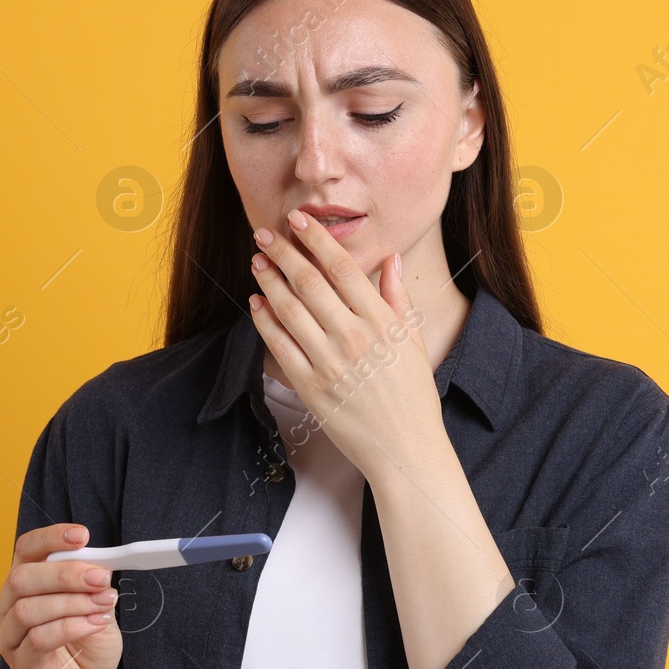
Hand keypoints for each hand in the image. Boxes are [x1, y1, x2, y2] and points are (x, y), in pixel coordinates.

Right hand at [0, 523, 120, 668]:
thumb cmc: (89, 645)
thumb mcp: (98, 604)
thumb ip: (93, 584)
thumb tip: (99, 564)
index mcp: (26, 584)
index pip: (26, 550)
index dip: (50, 538)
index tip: (82, 536)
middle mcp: (9, 608)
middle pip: (21, 577)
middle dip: (65, 574)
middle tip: (101, 578)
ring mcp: (10, 638)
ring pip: (27, 609)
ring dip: (72, 602)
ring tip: (104, 605)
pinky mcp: (21, 666)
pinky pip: (37, 639)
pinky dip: (71, 627)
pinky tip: (95, 625)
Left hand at [248, 209, 442, 477]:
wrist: (405, 449)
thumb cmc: (412, 395)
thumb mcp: (412, 341)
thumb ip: (397, 297)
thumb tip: (391, 259)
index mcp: (381, 322)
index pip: (342, 268)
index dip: (316, 240)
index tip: (298, 220)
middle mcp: (353, 337)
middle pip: (309, 282)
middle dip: (282, 252)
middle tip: (264, 233)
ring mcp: (329, 362)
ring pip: (289, 309)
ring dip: (268, 280)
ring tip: (257, 262)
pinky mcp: (310, 387)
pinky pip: (279, 346)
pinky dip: (264, 320)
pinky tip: (256, 303)